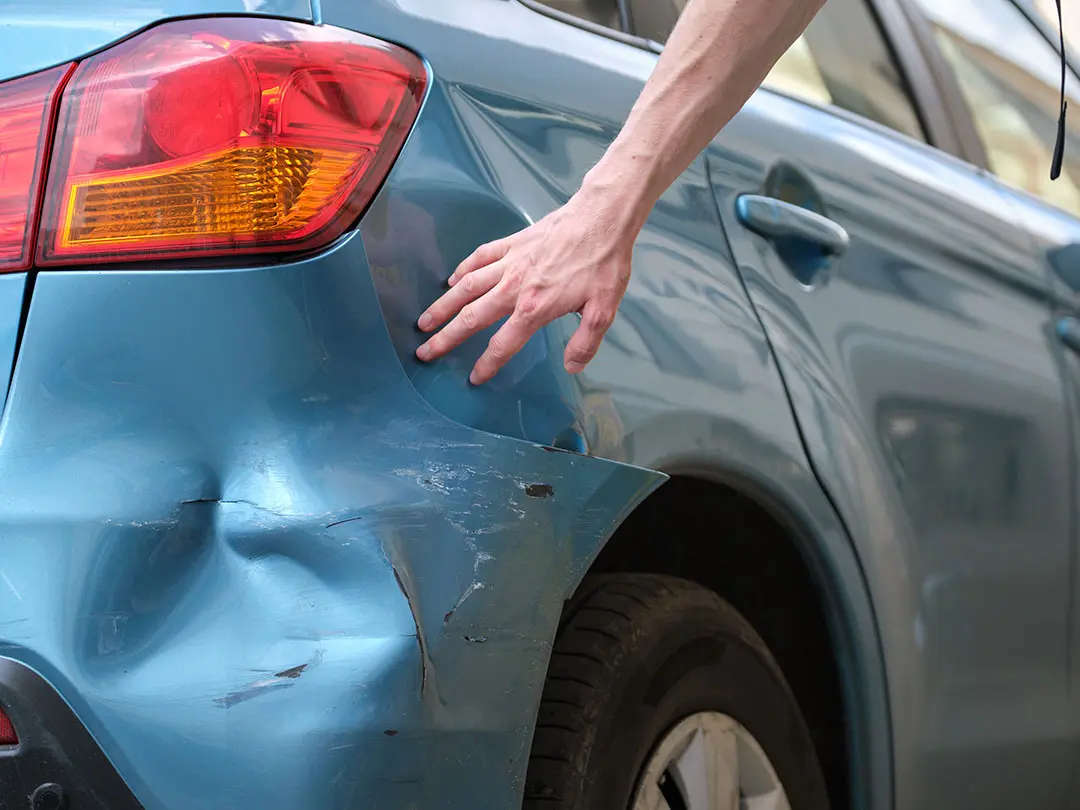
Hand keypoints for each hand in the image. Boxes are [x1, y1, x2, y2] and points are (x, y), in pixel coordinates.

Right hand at [415, 189, 635, 383]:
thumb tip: (571, 367)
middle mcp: (514, 288)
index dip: (487, 364)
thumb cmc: (604, 264)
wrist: (601, 218)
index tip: (474, 378)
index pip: (503, 344)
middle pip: (472, 318)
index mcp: (535, 308)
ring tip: (424, 321)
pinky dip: (462, 269)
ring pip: (466, 287)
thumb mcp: (603, 310)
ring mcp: (509, 263)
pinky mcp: (511, 243)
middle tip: (425, 351)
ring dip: (443, 306)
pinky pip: (479, 258)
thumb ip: (585, 342)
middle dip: (446, 338)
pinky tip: (451, 280)